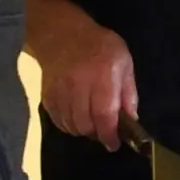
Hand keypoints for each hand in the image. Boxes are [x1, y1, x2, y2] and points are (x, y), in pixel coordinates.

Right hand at [33, 8, 137, 151]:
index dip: (109, 134)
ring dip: (83, 131)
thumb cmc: (100, 47)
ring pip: (71, 125)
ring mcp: (60, 91)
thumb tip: (131, 119)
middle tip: (104, 131)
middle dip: (97, 134)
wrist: (63, 35)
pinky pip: (57, 120)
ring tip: (91, 124)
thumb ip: (129, 92)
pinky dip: (68, 125)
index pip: (104, 114)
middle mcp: (79, 85)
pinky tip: (77, 119)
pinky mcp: (47, 95)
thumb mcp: (124, 63)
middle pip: (85, 123)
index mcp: (103, 76)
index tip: (114, 144)